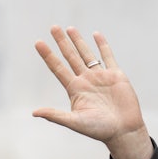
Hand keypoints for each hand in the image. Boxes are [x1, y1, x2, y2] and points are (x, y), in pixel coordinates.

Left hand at [33, 26, 152, 158]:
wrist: (123, 131)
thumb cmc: (98, 129)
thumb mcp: (74, 121)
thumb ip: (55, 115)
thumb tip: (34, 113)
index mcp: (74, 89)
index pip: (57, 68)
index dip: (48, 55)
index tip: (38, 42)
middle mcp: (85, 80)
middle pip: (70, 57)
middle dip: (61, 42)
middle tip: (53, 27)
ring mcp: (100, 76)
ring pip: (87, 54)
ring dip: (78, 41)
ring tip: (69, 28)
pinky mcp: (116, 75)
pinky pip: (108, 56)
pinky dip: (102, 45)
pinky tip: (96, 34)